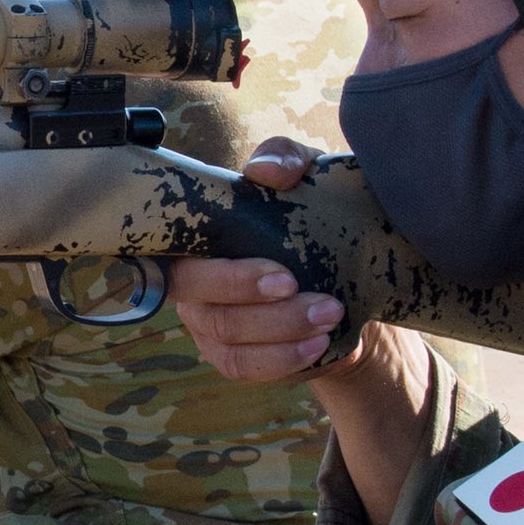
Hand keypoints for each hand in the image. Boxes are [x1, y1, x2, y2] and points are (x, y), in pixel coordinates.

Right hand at [169, 138, 348, 381]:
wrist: (347, 283)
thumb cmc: (311, 219)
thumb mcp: (308, 178)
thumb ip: (286, 158)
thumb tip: (264, 172)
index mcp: (197, 236)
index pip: (176, 252)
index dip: (220, 269)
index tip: (280, 273)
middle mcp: (192, 282)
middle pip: (199, 298)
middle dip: (250, 297)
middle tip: (303, 289)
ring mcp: (206, 324)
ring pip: (225, 336)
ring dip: (279, 329)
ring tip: (329, 315)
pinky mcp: (229, 356)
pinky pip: (241, 367)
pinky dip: (279, 359)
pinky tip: (316, 345)